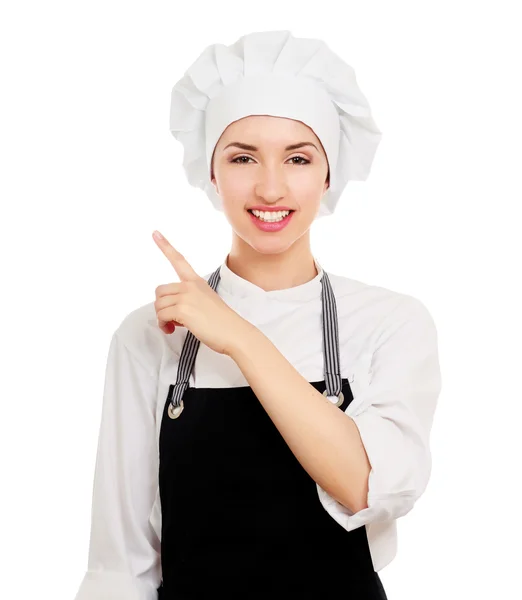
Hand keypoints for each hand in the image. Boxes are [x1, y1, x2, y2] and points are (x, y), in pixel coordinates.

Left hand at [152, 230, 251, 355]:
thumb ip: (189, 299)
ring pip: (158, 305)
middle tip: (173, 319)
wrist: (234, 333)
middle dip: (162, 307)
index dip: (165, 246)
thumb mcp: (206, 302)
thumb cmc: (222, 323)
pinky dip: (163, 325)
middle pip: (160, 291)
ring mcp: (187, 296)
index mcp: (196, 282)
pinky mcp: (183, 309)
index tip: (155, 233)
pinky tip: (172, 330)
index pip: (179, 260)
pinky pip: (161, 315)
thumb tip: (170, 310)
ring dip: (162, 318)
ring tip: (175, 326)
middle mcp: (190, 286)